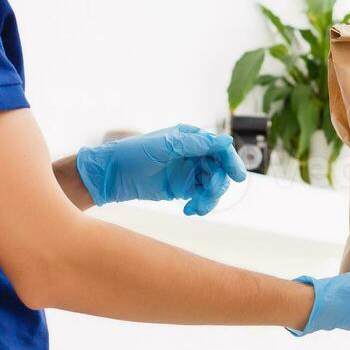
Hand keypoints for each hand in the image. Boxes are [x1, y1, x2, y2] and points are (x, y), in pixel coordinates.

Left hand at [76, 124, 246, 214]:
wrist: (111, 176)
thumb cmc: (134, 153)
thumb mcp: (165, 146)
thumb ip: (197, 144)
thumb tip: (227, 141)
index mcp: (191, 139)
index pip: (219, 149)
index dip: (231, 162)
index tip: (238, 177)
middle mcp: (194, 155)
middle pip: (220, 170)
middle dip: (217, 185)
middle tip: (207, 195)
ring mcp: (189, 173)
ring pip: (212, 186)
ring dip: (209, 198)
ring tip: (196, 207)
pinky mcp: (183, 189)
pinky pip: (201, 198)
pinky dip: (200, 205)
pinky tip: (189, 210)